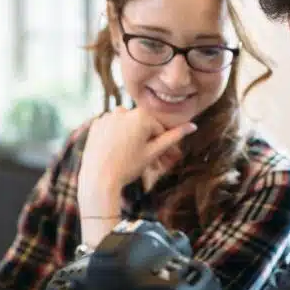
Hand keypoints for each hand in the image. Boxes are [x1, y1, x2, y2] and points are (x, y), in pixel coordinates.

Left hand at [78, 106, 195, 203]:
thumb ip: (173, 137)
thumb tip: (193, 126)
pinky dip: (116, 137)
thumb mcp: (153, 153)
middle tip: (148, 163)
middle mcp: (123, 110)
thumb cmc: (128, 167)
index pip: (158, 129)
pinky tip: (116, 152)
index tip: (162, 160)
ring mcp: (107, 116)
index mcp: (141, 115)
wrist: (99, 179)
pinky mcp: (96, 124)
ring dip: (131, 138)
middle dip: (146, 142)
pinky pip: (112, 127)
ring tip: (129, 158)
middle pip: (142, 126)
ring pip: (127, 126)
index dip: (161, 146)